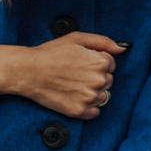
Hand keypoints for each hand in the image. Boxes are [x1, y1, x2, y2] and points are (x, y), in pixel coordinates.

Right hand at [10, 33, 125, 118]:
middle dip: (95, 77)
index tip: (81, 63)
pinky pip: (95, 112)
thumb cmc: (51, 53)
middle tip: (75, 74)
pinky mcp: (79, 111)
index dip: (95, 62)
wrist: (28, 71)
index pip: (111, 65)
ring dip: (92, 93)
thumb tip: (121, 49)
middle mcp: (98, 81)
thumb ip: (103, 42)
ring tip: (73, 85)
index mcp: (101, 62)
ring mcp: (89, 97)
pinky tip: (74, 97)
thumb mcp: (77, 38)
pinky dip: (88, 107)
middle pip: (108, 81)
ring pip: (103, 97)